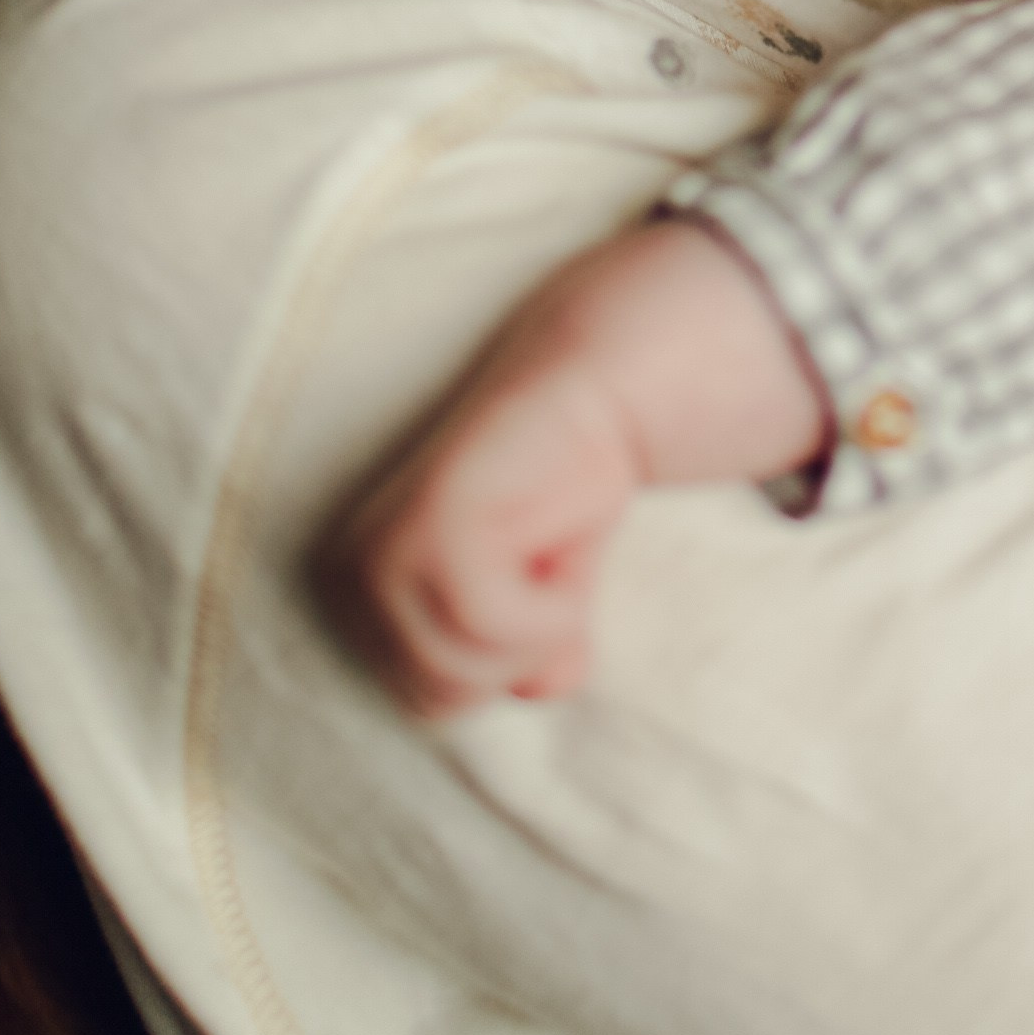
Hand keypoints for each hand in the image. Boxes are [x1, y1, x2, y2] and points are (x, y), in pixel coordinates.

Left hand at [321, 217, 831, 713]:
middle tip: (563, 576)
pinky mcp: (447, 500)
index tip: (561, 583)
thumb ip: (550, 615)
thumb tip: (543, 685)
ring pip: (443, 664)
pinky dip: (543, 611)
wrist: (652, 344)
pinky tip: (569, 545)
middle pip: (427, 690)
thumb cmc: (613, 434)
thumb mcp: (574, 549)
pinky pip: (478, 613)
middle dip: (512, 667)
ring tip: (564, 554)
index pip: (422, 686)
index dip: (505, 667)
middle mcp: (381, 539)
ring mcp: (407, 521)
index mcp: (403, 550)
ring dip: (531, 638)